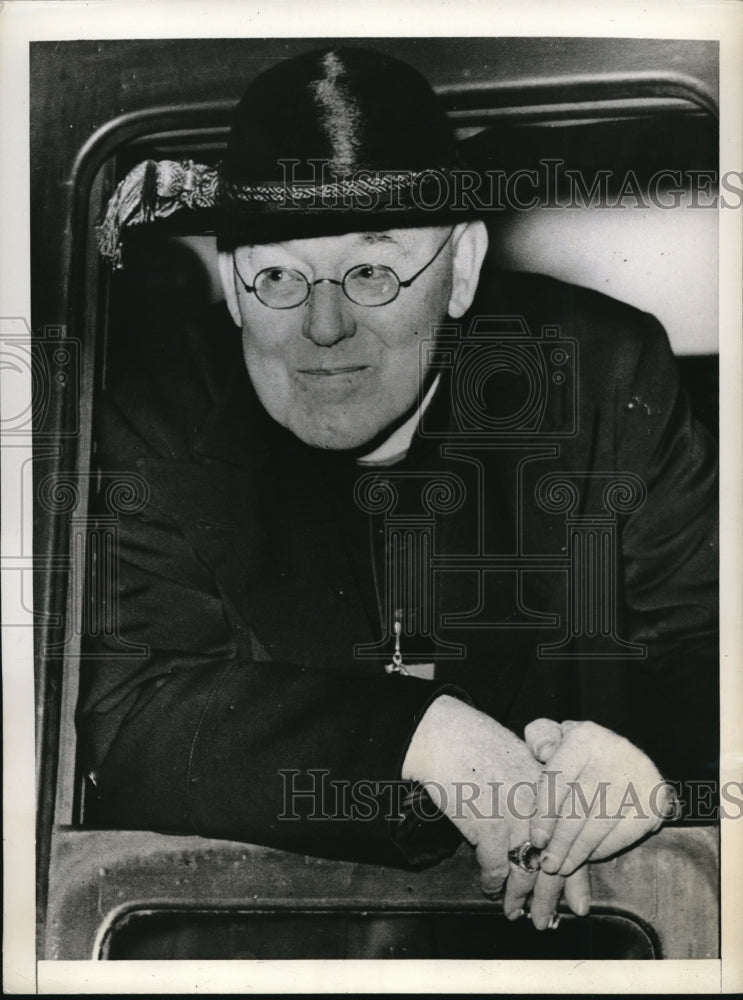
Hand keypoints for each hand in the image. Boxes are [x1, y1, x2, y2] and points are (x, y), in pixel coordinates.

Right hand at [402, 696, 589, 927]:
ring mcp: (519, 819)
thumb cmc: (480, 745)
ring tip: (515, 914)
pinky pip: (495, 869)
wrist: (446, 735)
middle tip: (545, 922)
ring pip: (526, 872)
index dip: (575, 879)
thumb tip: (545, 833)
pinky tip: (489, 889)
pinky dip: (491, 883)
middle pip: (553, 864)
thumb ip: (540, 794)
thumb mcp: (521, 762)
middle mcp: (544, 808)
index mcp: (555, 791)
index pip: (574, 843)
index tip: (578, 905)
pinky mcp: (490, 828)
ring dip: (519, 898)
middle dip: (548, 899)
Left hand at [524, 718, 677, 877]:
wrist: (627, 755)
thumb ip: (541, 738)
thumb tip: (542, 752)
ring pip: (602, 822)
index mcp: (585, 737)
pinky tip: (588, 857)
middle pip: (581, 805)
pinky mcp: (655, 800)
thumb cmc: (580, 752)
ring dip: (579, 851)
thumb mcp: (557, 735)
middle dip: (561, 841)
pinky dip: (604, 849)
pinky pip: (625, 833)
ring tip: (562, 867)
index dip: (545, 812)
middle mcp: (615, 752)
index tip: (537, 840)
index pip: (559, 778)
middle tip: (548, 865)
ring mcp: (638, 777)